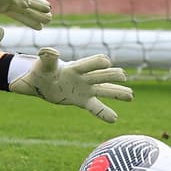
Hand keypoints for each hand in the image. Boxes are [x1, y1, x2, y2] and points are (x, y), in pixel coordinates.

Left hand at [9, 48, 131, 122]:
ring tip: (130, 96)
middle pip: (102, 75)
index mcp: (75, 67)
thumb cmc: (42, 70)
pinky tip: (114, 119)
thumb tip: (49, 51)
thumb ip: (47, 58)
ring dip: (117, 92)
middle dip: (112, 75)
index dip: (98, 62)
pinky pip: (95, 108)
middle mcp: (84, 78)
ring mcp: (85, 89)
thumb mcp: (42, 65)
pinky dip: (104, 113)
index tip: (106, 62)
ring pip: (104, 90)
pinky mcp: (82, 100)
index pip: (91, 63)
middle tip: (123, 76)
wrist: (40, 82)